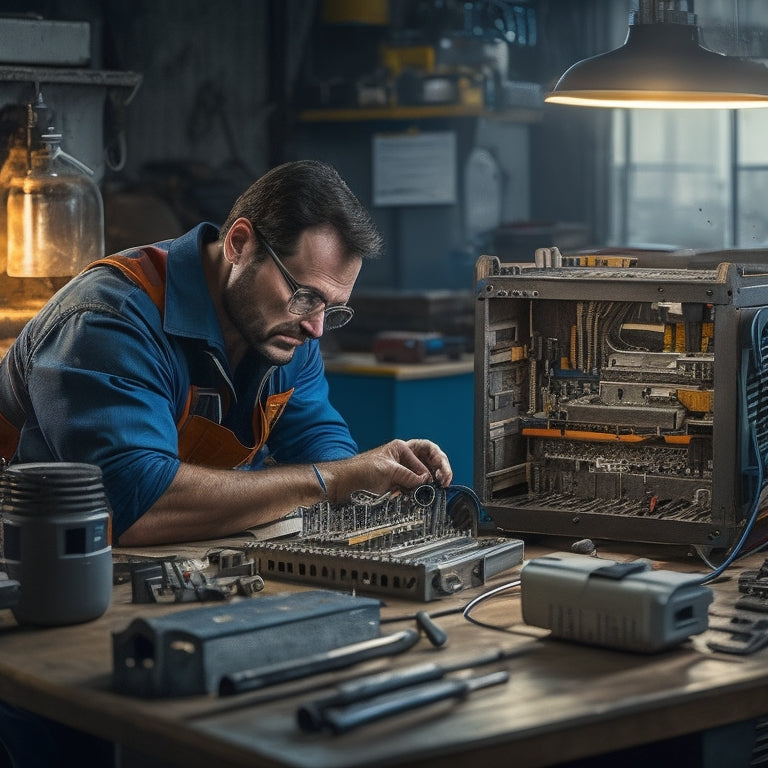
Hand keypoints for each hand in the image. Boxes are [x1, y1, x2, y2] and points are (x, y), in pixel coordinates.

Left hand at [320, 438, 452, 503]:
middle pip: (429, 461)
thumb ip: (408, 475)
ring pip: (424, 476)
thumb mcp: (387, 470)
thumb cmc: (359, 471)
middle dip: (439, 470)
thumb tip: (425, 481)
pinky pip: (415, 487)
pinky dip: (421, 491)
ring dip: (431, 483)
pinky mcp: (397, 485)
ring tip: (437, 490)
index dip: (436, 462)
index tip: (438, 476)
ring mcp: (401, 472)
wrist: (343, 485)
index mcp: (401, 448)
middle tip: (445, 482)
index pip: (427, 450)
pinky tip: (424, 496)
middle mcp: (403, 458)